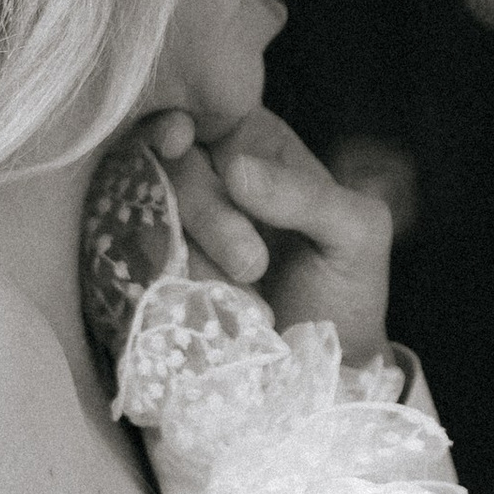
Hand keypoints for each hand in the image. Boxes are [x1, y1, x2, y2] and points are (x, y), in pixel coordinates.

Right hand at [139, 106, 394, 366]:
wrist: (320, 376)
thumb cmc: (346, 293)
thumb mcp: (356, 235)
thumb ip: (308, 195)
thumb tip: (234, 167)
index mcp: (255, 150)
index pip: (200, 118)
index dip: (175, 125)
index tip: (175, 142)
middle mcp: (207, 180)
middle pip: (169, 168)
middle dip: (206, 214)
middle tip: (252, 266)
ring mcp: (175, 230)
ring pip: (149, 217)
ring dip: (194, 259)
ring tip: (246, 302)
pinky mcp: (154, 276)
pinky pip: (137, 266)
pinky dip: (171, 285)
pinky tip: (209, 309)